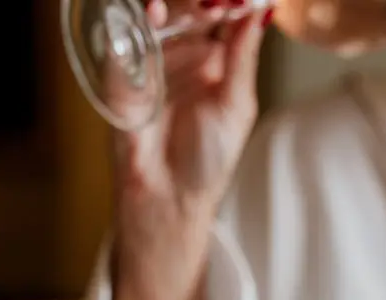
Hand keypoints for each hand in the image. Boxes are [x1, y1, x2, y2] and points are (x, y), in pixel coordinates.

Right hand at [112, 0, 267, 299]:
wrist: (170, 195)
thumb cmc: (208, 159)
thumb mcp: (237, 106)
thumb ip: (243, 57)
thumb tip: (261, 12)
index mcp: (217, 62)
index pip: (227, 17)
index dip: (235, 4)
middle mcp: (185, 55)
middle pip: (194, 9)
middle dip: (210, 2)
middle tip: (222, 1)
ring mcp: (154, 60)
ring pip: (163, 16)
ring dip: (180, 7)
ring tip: (203, 8)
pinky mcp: (124, 70)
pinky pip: (128, 35)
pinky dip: (141, 21)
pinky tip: (155, 13)